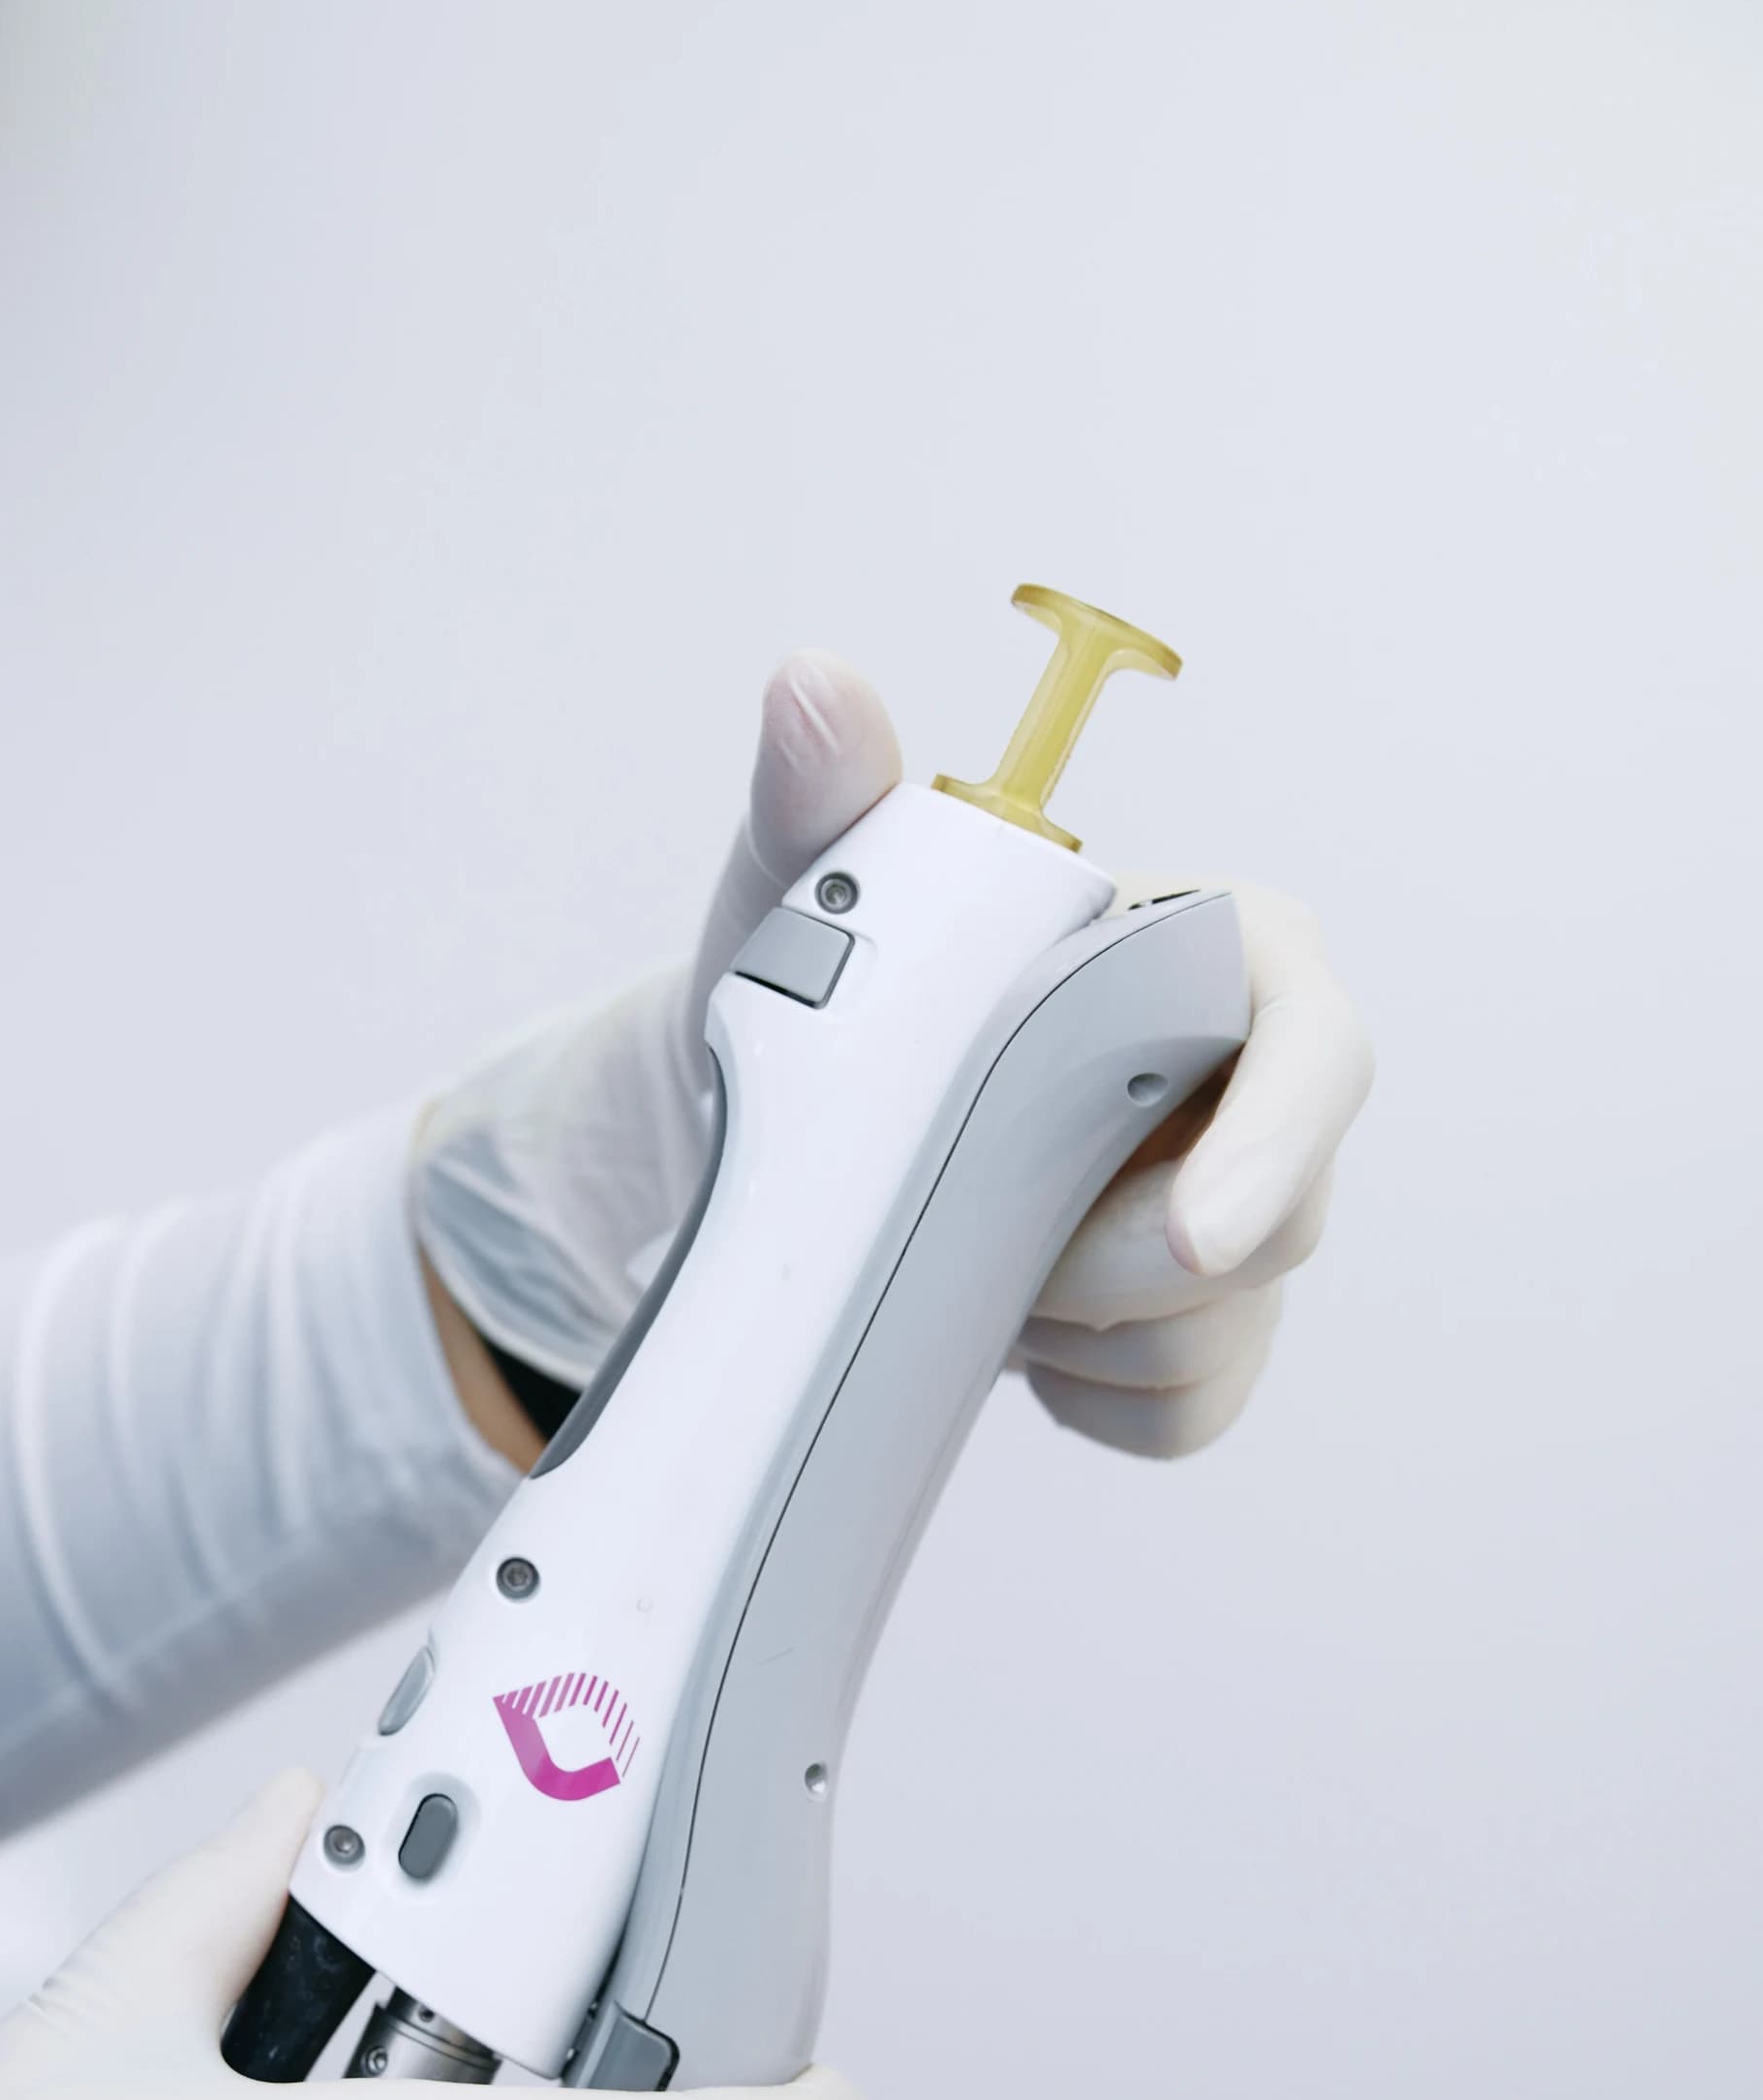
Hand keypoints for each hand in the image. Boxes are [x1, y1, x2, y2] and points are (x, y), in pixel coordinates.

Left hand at [412, 655, 1371, 1461]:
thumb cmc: (825, 989)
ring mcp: (1233, 1214)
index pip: (1314, 1042)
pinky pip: (1180, 1411)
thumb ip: (817, 798)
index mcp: (1210, 953)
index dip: (1279, 1140)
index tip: (1190, 1235)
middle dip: (1119, 1266)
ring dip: (1080, 1332)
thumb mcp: (802, 896)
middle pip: (1280, 1218)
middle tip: (973, 1238)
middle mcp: (1251, 1088)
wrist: (787, 1134)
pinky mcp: (1193, 1329)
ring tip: (964, 1259)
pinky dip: (1082, 1399)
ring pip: (1222, 1333)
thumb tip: (812, 687)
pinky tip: (998, 1334)